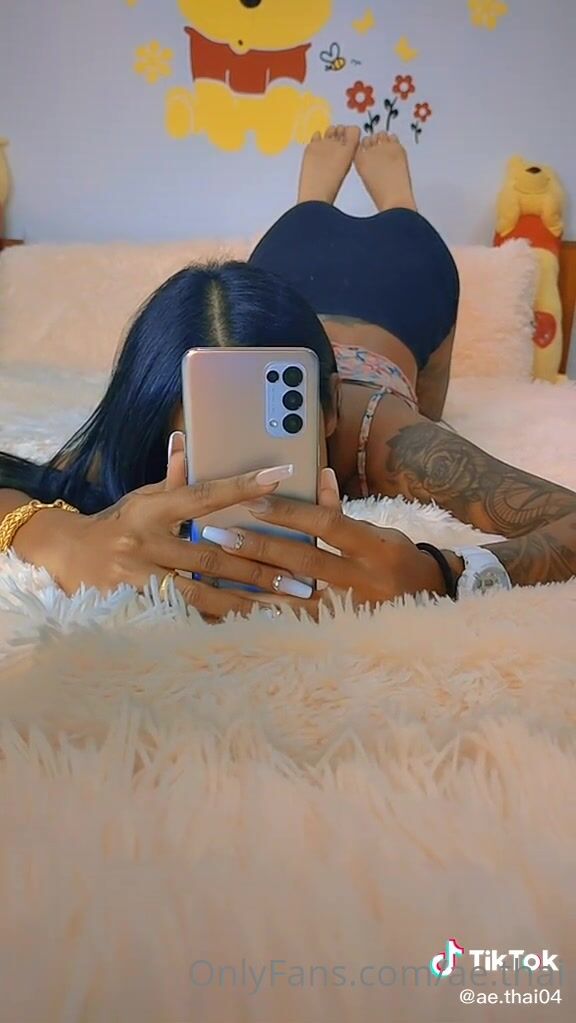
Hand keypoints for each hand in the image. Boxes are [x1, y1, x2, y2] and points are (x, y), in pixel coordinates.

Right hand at [28, 434, 310, 619]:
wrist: (64, 555)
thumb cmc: (115, 524)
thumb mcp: (140, 498)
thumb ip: (171, 480)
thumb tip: (187, 442)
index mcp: (151, 509)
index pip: (202, 495)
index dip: (241, 486)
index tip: (279, 476)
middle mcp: (145, 542)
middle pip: (211, 556)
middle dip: (259, 568)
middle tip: (300, 577)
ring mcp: (137, 577)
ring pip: (200, 592)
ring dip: (245, 601)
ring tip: (282, 606)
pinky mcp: (133, 606)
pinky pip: (182, 616)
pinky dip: (214, 620)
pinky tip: (247, 625)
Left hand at [202, 468, 443, 608]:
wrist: (432, 607)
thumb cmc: (398, 562)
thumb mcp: (379, 533)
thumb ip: (343, 513)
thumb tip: (319, 476)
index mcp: (373, 548)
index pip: (327, 524)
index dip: (290, 513)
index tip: (252, 499)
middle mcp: (363, 581)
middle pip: (304, 561)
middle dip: (258, 548)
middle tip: (217, 535)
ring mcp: (351, 614)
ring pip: (292, 600)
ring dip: (249, 587)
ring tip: (211, 575)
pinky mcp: (338, 637)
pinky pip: (291, 629)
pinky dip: (259, 619)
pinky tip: (228, 612)